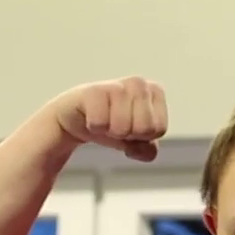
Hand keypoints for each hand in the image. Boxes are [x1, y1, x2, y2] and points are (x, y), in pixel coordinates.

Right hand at [49, 78, 165, 161]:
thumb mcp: (136, 141)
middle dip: (128, 134)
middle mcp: (139, 84)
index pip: (159, 129)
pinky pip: (101, 123)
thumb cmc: (111, 125)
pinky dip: (95, 128)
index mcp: (155, 91)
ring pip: (123, 128)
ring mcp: (117, 85)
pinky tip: (90, 117)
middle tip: (115, 124)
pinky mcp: (93, 90)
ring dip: (110, 131)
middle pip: (144, 129)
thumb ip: (148, 149)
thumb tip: (141, 150)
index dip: (142, 136)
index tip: (130, 126)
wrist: (75, 118)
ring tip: (104, 120)